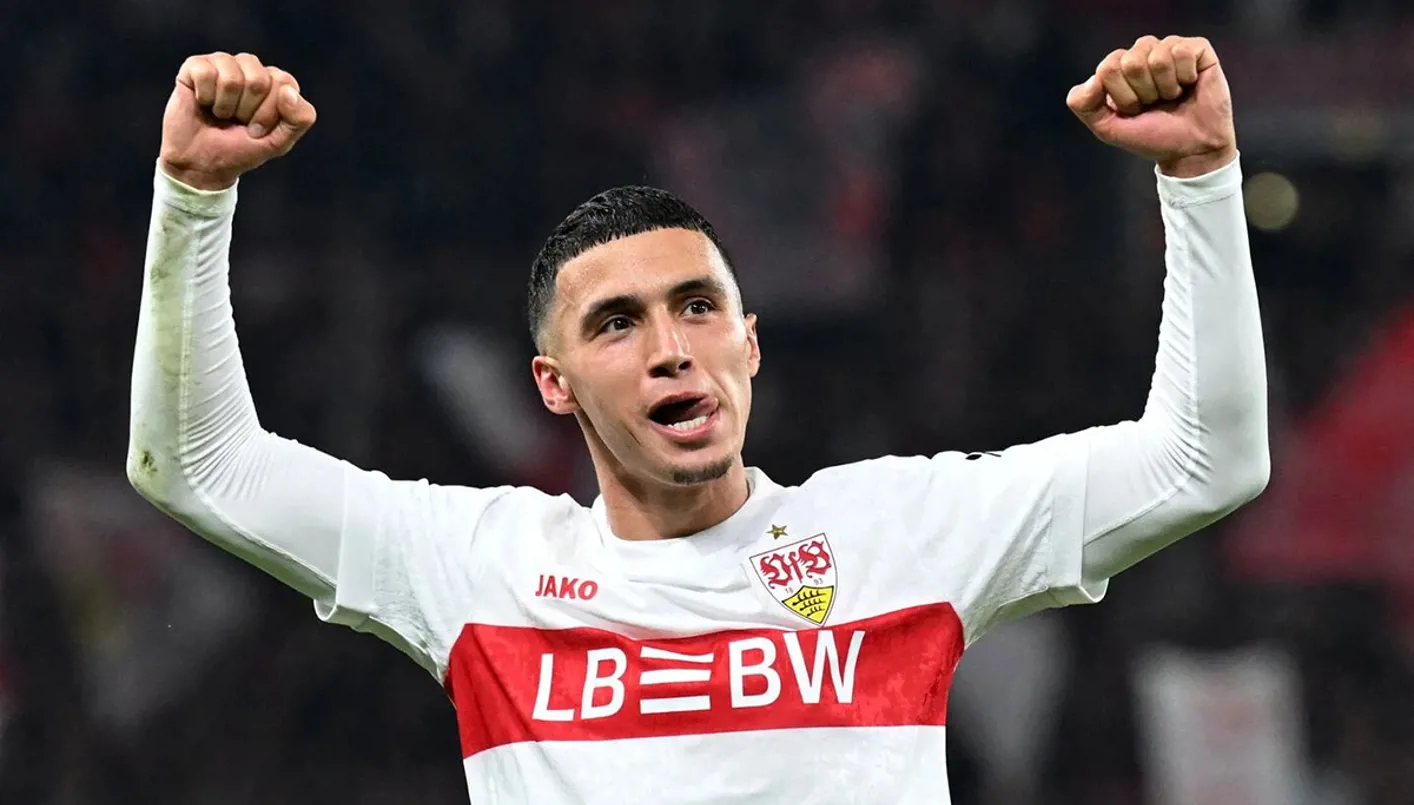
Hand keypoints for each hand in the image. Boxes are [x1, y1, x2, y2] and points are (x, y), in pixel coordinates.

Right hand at [159, 52, 317, 190]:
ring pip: (231, 79)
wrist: (201, 162)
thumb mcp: (279, 142)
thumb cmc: (241, 149)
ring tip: (221, 114)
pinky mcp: (196, 65)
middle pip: (258, 81)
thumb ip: (299, 119)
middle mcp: (252, 67)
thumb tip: (288, 92)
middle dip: (247, 112)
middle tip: (237, 122)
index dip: (269, 114)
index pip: (283, 85)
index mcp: (277, 82)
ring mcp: (224, 63)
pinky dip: (204, 97)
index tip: (258, 130)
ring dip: (225, 107)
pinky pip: (205, 74)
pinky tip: (203, 102)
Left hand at [1066, 36, 1235, 177]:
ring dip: (1165, 88)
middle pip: (1131, 62)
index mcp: (1118, 69)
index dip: (1122, 96)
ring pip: (1158, 58)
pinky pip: (1182, 52)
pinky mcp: (1196, 48)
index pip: (1108, 68)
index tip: (1134, 110)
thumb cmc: (1151, 137)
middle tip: (1154, 104)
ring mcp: (1168, 48)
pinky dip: (1185, 77)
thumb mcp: (1107, 128)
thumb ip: (1083, 105)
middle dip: (1143, 93)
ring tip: (1171, 97)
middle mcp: (1142, 53)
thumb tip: (1093, 79)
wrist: (1191, 149)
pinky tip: (1189, 85)